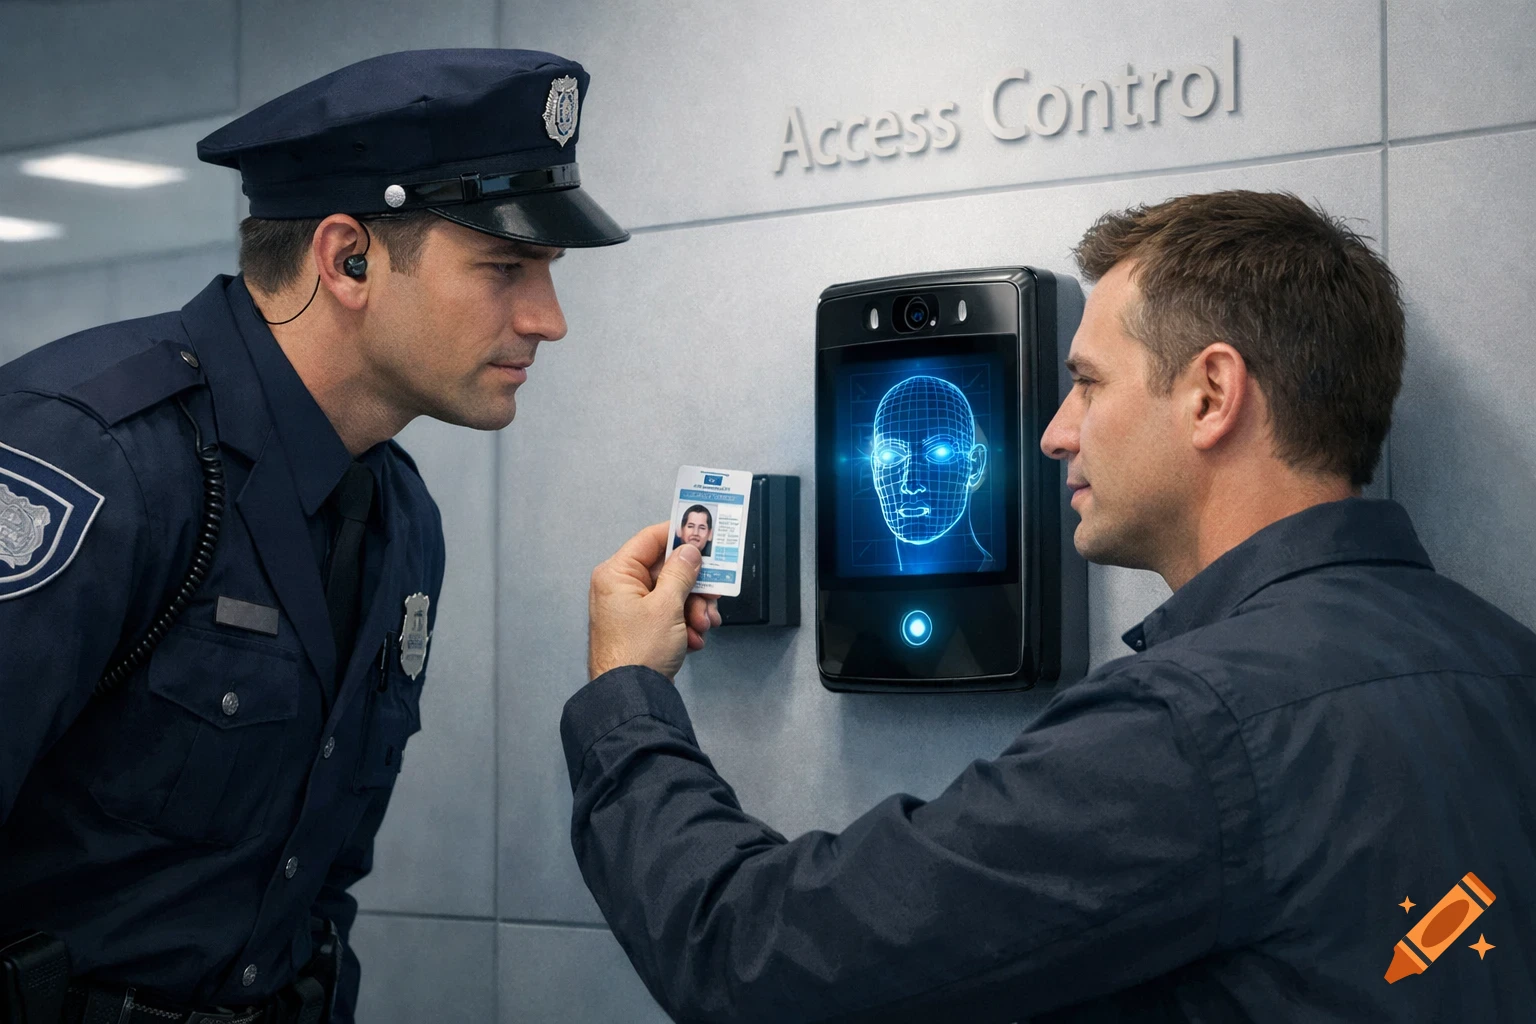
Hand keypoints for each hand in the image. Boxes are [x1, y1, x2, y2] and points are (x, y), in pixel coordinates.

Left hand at [588, 522, 721, 680]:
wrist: (632, 697)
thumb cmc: (636, 655)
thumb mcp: (667, 606)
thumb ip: (681, 572)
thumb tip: (689, 551)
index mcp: (617, 574)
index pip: (651, 539)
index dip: (679, 536)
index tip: (703, 537)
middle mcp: (620, 588)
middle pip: (667, 570)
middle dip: (694, 586)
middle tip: (711, 595)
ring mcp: (630, 609)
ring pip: (673, 594)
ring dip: (694, 609)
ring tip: (702, 625)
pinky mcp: (641, 628)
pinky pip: (669, 614)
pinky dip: (685, 625)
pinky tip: (692, 639)